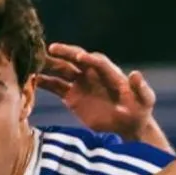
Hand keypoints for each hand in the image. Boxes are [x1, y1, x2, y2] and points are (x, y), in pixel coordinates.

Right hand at [40, 43, 156, 138]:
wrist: (128, 125)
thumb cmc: (139, 110)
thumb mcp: (145, 100)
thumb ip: (141, 88)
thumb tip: (136, 74)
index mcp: (110, 72)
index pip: (98, 62)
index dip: (90, 59)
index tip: (81, 58)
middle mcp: (92, 74)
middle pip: (76, 59)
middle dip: (65, 53)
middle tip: (51, 49)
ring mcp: (80, 84)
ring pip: (62, 70)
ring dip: (49, 66)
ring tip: (33, 63)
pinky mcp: (71, 96)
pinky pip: (55, 86)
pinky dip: (43, 82)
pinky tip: (30, 80)